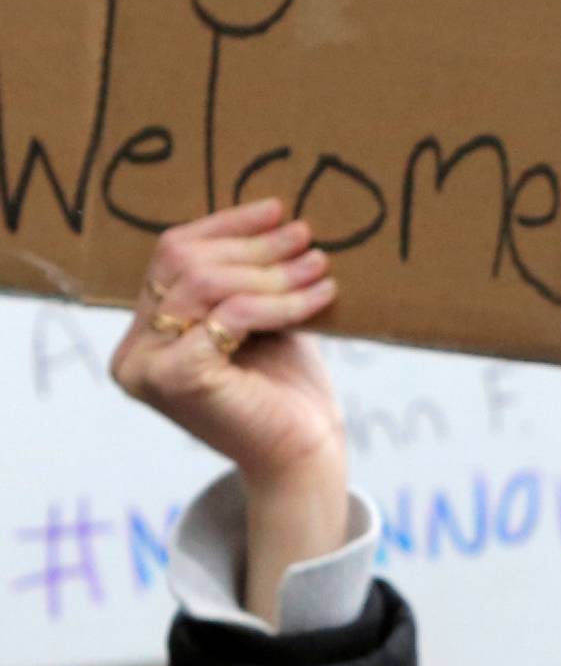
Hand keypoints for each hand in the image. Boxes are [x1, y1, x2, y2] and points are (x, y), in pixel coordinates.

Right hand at [112, 200, 344, 624]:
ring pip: (208, 285)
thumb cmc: (285, 392)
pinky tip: (322, 294)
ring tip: (318, 262)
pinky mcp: (178, 379)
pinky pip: (233, 315)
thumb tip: (268, 214)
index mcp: (143, 337)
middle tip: (305, 235)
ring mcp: (148, 369)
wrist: (304, 457)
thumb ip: (240, 281)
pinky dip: (282, 301)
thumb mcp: (257, 323)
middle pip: (185, 265)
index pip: (171, 257)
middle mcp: (133, 354)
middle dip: (252, 246)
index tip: (275, 208)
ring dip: (272, 270)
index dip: (223, 227)